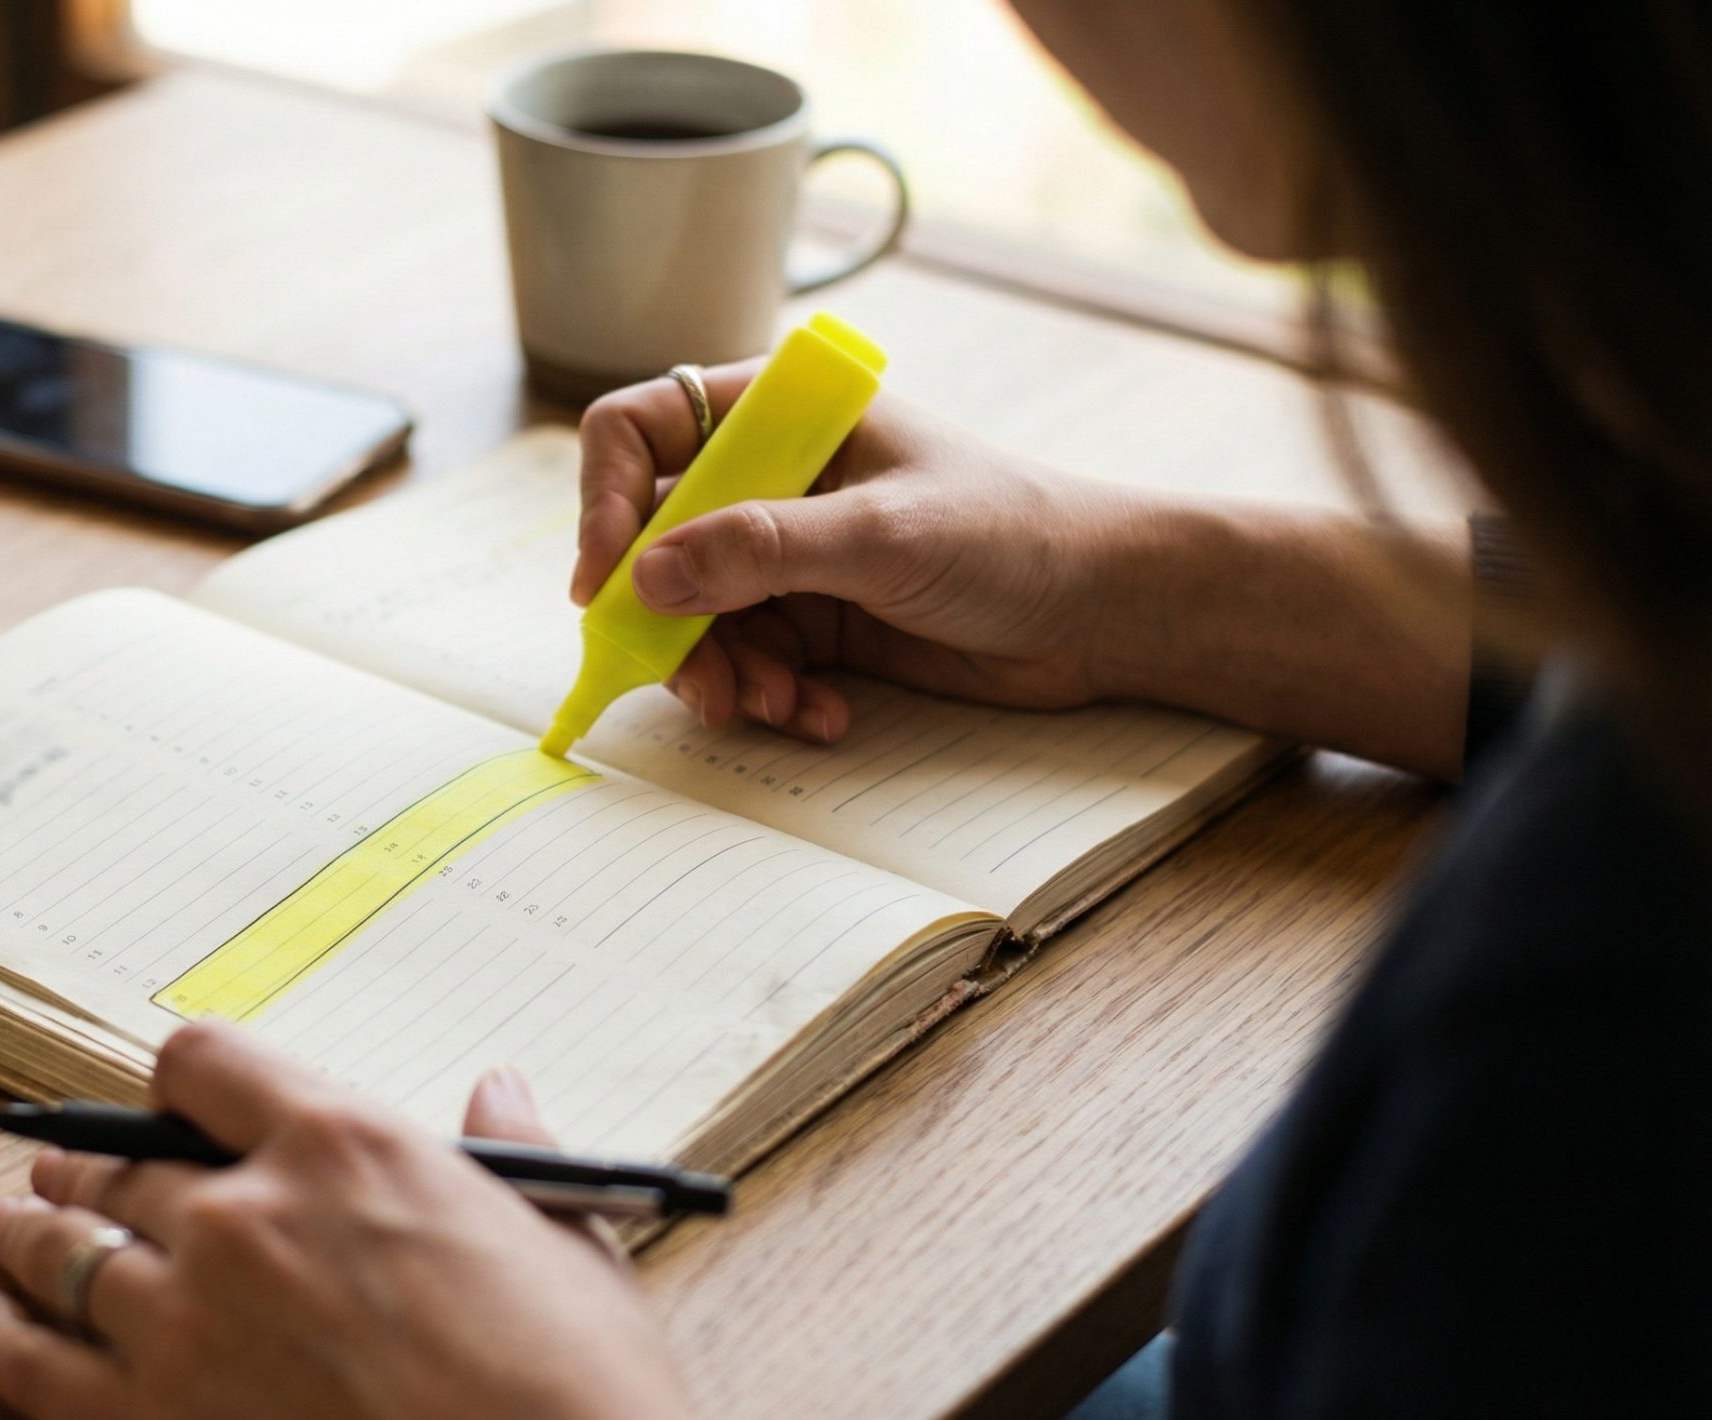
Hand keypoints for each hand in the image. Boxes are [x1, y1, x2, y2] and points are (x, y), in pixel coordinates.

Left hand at [0, 1021, 690, 1419]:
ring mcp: (188, 1322)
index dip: (179, 1080)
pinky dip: (5, 1339)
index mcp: (340, 1143)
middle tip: (68, 1174)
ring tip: (14, 1229)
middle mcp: (243, 1214)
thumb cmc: (571, 1379)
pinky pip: (38, 1367)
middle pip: (121, 1163)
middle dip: (89, 1166)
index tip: (172, 1103)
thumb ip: (510, 1152)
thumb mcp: (560, 1236)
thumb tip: (502, 1093)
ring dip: (33, 1237)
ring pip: (65, 1253)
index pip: (204, 1063)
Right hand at [575, 364, 1152, 739]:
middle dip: (667, 620)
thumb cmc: (1013, 534)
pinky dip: (771, 695)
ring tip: (773, 707)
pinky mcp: (816, 619)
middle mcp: (771, 475)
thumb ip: (762, 549)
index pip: (643, 430)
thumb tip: (646, 576)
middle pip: (655, 541)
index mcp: (781, 413)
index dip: (605, 503)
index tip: (607, 585)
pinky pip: (750, 661)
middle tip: (696, 682)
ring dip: (722, 672)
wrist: (1106, 610)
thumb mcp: (882, 534)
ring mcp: (790, 552)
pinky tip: (821, 714)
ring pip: (695, 615)